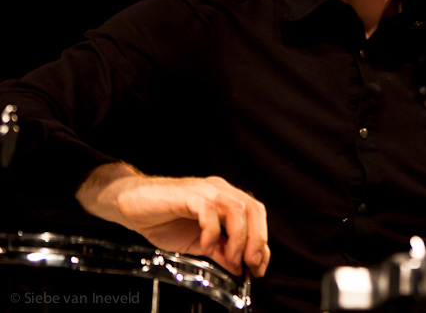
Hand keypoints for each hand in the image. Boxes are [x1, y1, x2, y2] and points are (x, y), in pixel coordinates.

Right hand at [76, 163, 270, 276]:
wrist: (130, 204)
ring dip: (238, 237)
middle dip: (256, 240)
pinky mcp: (187, 195)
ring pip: (236, 209)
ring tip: (231, 258)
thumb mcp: (197, 242)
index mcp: (226, 198)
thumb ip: (219, 250)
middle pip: (252, 210)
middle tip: (250, 264)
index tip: (258, 265)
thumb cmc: (163, 219)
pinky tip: (206, 246)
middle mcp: (219, 190)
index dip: (262, 240)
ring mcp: (204, 190)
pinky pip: (208, 210)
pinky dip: (212, 231)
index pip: (256, 214)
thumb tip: (238, 267)